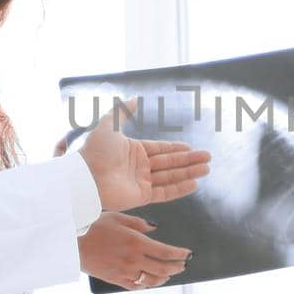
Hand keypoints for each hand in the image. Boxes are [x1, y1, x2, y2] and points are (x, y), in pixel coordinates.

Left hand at [79, 100, 211, 211]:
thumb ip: (122, 111)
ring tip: (206, 169)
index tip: (192, 147)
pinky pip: (164, 192)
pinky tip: (194, 184)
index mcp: (134, 150)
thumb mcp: (109, 125)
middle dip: (189, 160)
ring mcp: (141, 182)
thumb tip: (134, 97)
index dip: (177, 148)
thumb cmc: (95, 151)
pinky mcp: (141, 196)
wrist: (85, 177)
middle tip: (208, 157)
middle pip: (170, 163)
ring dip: (189, 173)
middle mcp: (139, 166)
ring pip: (170, 177)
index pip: (161, 149)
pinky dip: (179, 189)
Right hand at [80, 212, 191, 290]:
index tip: (188, 254)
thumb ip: (139, 223)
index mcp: (137, 242)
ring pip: (152, 281)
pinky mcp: (115, 280)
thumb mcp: (118, 217)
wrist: (71, 242)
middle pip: (163, 269)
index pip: (166, 252)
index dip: (181, 255)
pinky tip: (150, 281)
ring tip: (169, 273)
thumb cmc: (92, 225)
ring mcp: (125, 272)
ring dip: (164, 278)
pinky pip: (136, 286)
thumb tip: (155, 228)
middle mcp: (133, 260)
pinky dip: (147, 284)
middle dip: (177, 267)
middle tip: (183, 264)